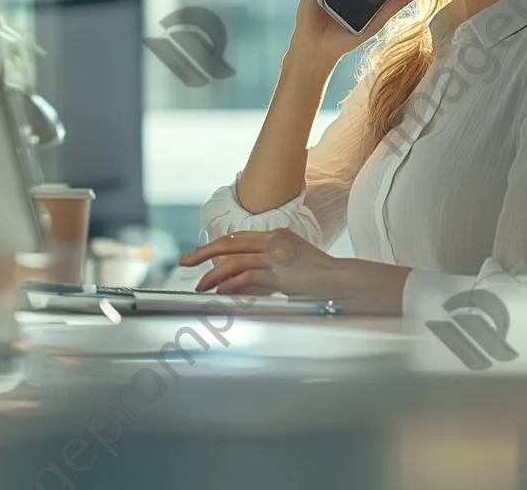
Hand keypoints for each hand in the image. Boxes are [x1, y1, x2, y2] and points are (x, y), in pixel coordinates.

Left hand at [180, 229, 341, 298]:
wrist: (341, 280)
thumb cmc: (319, 275)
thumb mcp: (291, 262)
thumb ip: (267, 266)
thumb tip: (240, 279)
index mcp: (276, 234)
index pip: (237, 237)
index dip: (215, 245)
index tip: (198, 255)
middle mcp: (273, 240)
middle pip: (230, 243)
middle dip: (203, 253)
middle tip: (185, 262)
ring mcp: (276, 256)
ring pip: (234, 261)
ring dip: (213, 275)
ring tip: (200, 286)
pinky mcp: (279, 273)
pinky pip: (247, 277)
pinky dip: (230, 285)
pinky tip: (220, 292)